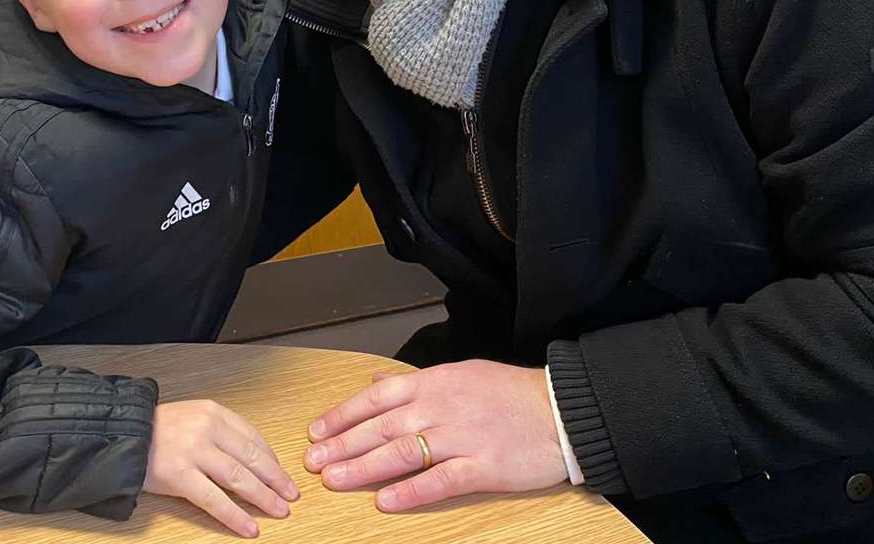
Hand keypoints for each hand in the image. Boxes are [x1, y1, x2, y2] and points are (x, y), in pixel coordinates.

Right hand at [144, 399, 299, 536]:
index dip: (271, 458)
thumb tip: (252, 457)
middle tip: (291, 494)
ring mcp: (194, 451)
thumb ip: (220, 432)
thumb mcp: (193, 417)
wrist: (121, 435)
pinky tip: (249, 526)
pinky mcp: (180, 475)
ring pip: (239, 478)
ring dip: (263, 497)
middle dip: (275, 478)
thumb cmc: (157, 430)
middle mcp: (207, 428)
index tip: (282, 473)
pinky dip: (235, 515)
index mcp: (213, 412)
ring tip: (280, 510)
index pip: (252, 436)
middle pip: (251, 458)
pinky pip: (214, 500)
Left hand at [303, 360, 566, 511]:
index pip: (377, 397)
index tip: (316, 431)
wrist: (561, 408)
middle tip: (312, 462)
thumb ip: (417, 381)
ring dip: (364, 467)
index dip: (343, 415)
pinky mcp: (483, 466)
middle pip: (381, 426)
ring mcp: (461, 436)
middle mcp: (441, 407)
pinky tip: (385, 502)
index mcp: (434, 382)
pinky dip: (411, 491)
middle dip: (342, 444)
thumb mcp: (460, 373)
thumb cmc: (510, 392)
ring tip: (335, 480)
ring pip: (402, 452)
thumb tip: (376, 379)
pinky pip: (440, 480)